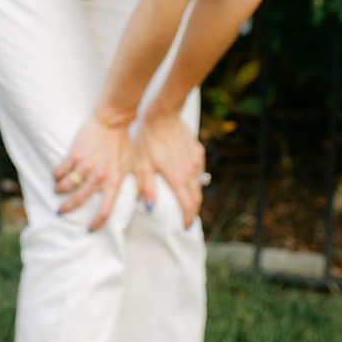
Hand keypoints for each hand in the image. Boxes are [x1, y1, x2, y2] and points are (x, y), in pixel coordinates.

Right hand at [53, 114, 134, 228]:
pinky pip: (60, 170)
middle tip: (61, 211)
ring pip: (67, 185)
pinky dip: (56, 176)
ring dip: (60, 190)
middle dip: (68, 208)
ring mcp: (86, 165)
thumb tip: (146, 205)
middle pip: (79, 200)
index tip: (89, 229)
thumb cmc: (124, 143)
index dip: (96, 222)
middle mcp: (99, 176)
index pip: (105, 210)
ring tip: (57, 190)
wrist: (113, 121)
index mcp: (114, 181)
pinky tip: (55, 177)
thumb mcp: (134, 166)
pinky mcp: (75, 154)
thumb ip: (139, 186)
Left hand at [133, 112, 204, 226]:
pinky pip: (199, 170)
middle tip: (187, 218)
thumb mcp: (142, 164)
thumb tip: (150, 208)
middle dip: (193, 211)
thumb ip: (146, 187)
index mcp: (176, 177)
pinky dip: (194, 178)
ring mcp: (196, 161)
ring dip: (194, 195)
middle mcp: (190, 171)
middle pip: (196, 198)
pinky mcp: (197, 151)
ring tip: (187, 201)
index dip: (187, 219)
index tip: (185, 226)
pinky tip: (186, 178)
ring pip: (199, 184)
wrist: (162, 115)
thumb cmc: (148, 139)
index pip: (187, 206)